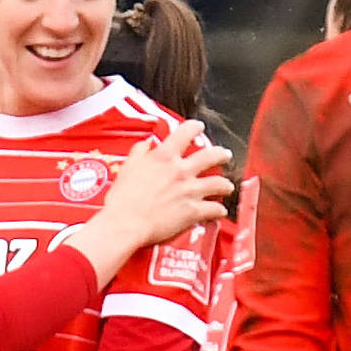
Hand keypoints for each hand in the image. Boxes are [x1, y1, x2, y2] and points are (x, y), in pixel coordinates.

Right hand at [93, 121, 233, 252]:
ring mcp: (190, 190)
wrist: (126, 223)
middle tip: (224, 155)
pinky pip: (214, 209)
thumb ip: (139, 152)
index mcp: (164, 157)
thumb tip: (146, 144)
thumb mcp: (128, 167)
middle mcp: (181, 170)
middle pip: (210, 155)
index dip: (195, 127)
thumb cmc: (123, 199)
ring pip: (218, 183)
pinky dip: (219, 210)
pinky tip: (220, 211)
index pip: (185, 132)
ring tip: (228, 186)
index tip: (198, 127)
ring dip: (225, 184)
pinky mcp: (193, 211)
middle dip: (220, 154)